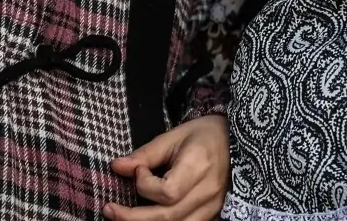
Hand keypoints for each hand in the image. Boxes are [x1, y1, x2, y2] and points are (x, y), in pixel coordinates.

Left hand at [105, 114, 228, 220]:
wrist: (237, 142)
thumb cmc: (205, 135)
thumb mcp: (174, 136)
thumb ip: (145, 154)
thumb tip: (116, 166)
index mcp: (198, 167)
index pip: (167, 192)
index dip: (144, 184)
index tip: (138, 170)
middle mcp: (207, 193)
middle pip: (167, 218)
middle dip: (132, 217)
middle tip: (109, 209)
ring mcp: (211, 208)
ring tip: (122, 217)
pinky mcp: (211, 215)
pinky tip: (147, 218)